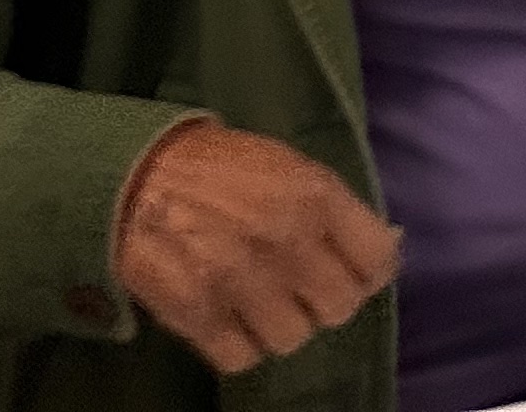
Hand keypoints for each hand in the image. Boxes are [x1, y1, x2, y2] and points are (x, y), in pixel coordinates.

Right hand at [110, 118, 397, 378]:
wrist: (138, 174)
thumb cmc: (226, 168)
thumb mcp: (295, 169)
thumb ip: (338, 212)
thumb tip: (386, 246)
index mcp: (316, 196)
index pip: (377, 260)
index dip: (370, 273)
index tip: (354, 272)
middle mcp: (285, 239)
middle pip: (339, 307)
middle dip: (325, 301)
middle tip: (304, 288)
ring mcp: (239, 280)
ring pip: (292, 338)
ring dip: (282, 325)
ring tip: (263, 302)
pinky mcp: (195, 313)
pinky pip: (242, 357)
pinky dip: (240, 346)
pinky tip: (232, 319)